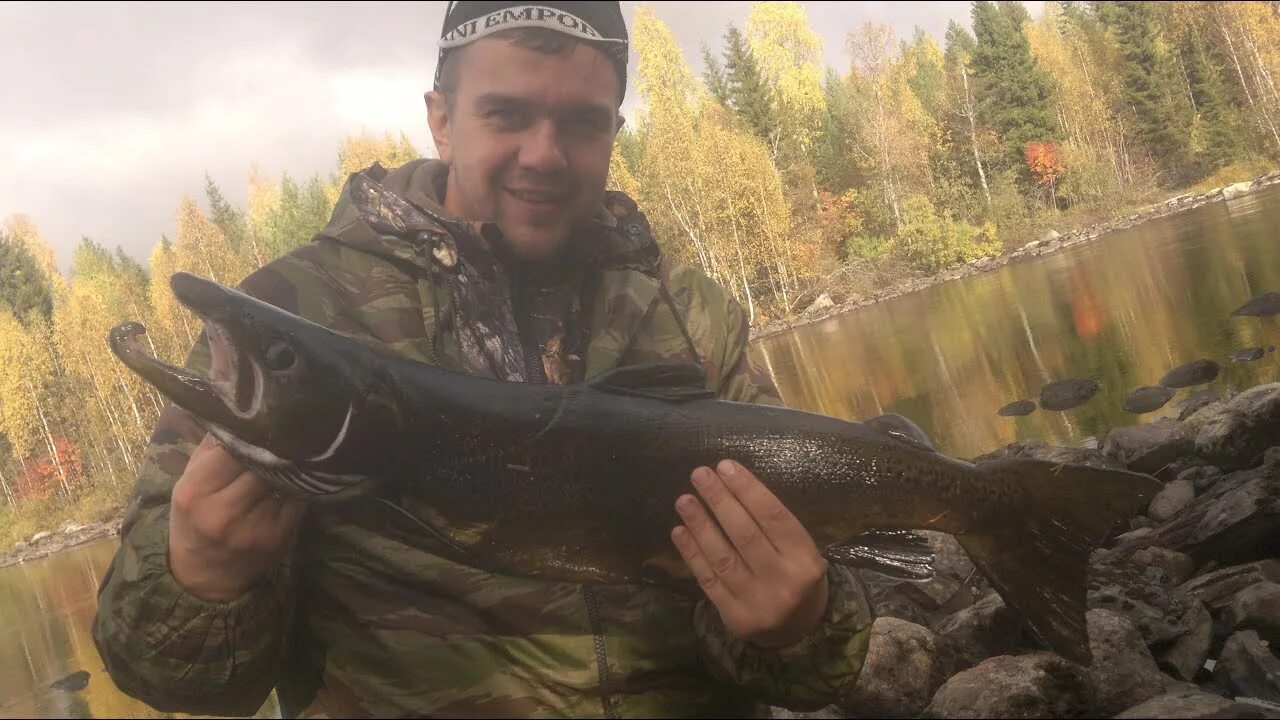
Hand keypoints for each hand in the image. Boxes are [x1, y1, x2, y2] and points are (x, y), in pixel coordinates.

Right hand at [168, 434, 305, 601]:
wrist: (204, 575)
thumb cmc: (195, 518)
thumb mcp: (190, 481)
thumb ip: (213, 446)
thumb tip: (239, 406)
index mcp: (196, 491)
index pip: (233, 449)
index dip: (251, 432)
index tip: (263, 419)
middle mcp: (225, 511)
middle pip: (263, 462)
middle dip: (274, 446)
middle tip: (286, 430)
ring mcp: (255, 527)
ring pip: (284, 478)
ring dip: (290, 464)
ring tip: (293, 450)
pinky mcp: (280, 537)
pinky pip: (299, 498)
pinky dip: (298, 485)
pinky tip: (296, 478)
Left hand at [670, 459, 829, 647]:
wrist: (799, 630)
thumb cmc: (796, 575)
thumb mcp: (801, 549)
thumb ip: (773, 524)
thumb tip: (730, 485)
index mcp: (805, 560)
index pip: (774, 517)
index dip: (747, 490)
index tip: (725, 466)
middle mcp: (783, 582)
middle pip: (745, 535)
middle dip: (719, 501)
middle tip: (699, 474)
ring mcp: (757, 602)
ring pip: (723, 558)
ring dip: (700, 525)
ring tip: (684, 500)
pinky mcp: (734, 617)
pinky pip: (708, 580)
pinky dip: (692, 554)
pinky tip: (680, 532)